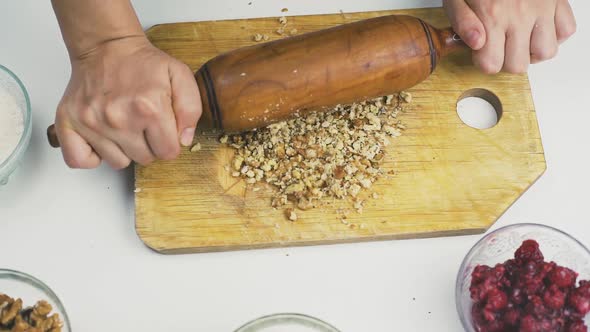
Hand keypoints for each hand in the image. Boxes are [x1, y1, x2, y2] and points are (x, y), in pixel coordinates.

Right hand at [55, 36, 201, 168]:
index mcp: (149, 108)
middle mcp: (119, 118)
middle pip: (145, 159)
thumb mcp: (179, 76)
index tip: (163, 128)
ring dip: (124, 149)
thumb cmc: (141, 63)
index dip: (169, 142)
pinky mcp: (70, 123)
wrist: (106, 46)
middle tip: (143, 123)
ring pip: (118, 163)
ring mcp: (92, 122)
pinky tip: (102, 140)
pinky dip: (91, 156)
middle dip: (149, 145)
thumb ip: (191, 109)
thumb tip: (184, 139)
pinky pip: (80, 160)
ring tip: (123, 126)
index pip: (168, 152)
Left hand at [443, 0, 575, 73]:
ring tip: (520, 40)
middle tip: (500, 46)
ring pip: (546, 52)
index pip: (491, 64)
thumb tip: (476, 44)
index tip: (482, 51)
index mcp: (492, 17)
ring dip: (532, 51)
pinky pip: (566, 30)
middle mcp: (520, 16)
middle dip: (506, 60)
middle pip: (518, 65)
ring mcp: (542, 9)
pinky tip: (538, 28)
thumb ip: (462, 22)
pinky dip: (554, 34)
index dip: (484, 61)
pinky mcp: (558, 1)